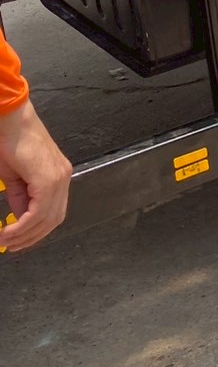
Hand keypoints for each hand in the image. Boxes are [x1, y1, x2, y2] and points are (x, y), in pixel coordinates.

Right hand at [0, 101, 72, 253]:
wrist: (10, 120)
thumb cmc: (9, 142)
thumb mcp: (14, 177)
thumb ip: (20, 197)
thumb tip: (19, 218)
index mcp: (58, 176)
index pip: (54, 212)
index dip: (37, 230)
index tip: (18, 240)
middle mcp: (63, 177)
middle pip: (54, 219)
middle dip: (31, 237)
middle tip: (11, 246)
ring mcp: (58, 178)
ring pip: (47, 218)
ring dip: (24, 234)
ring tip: (5, 240)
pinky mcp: (48, 179)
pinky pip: (39, 211)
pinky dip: (23, 226)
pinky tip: (8, 232)